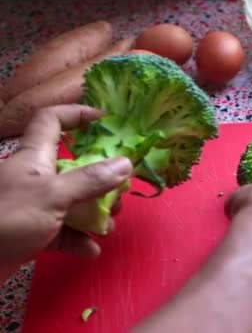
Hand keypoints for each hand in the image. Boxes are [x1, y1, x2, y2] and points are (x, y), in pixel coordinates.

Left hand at [0, 104, 131, 267]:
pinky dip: (78, 239)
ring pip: (72, 201)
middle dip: (101, 180)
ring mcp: (33, 206)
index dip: (77, 114)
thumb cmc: (7, 219)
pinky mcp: (31, 233)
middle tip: (120, 193)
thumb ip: (90, 180)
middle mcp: (34, 177)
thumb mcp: (53, 196)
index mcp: (35, 158)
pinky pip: (62, 231)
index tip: (106, 121)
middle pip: (74, 166)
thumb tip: (126, 162)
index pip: (52, 120)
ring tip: (109, 226)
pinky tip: (90, 250)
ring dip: (94, 213)